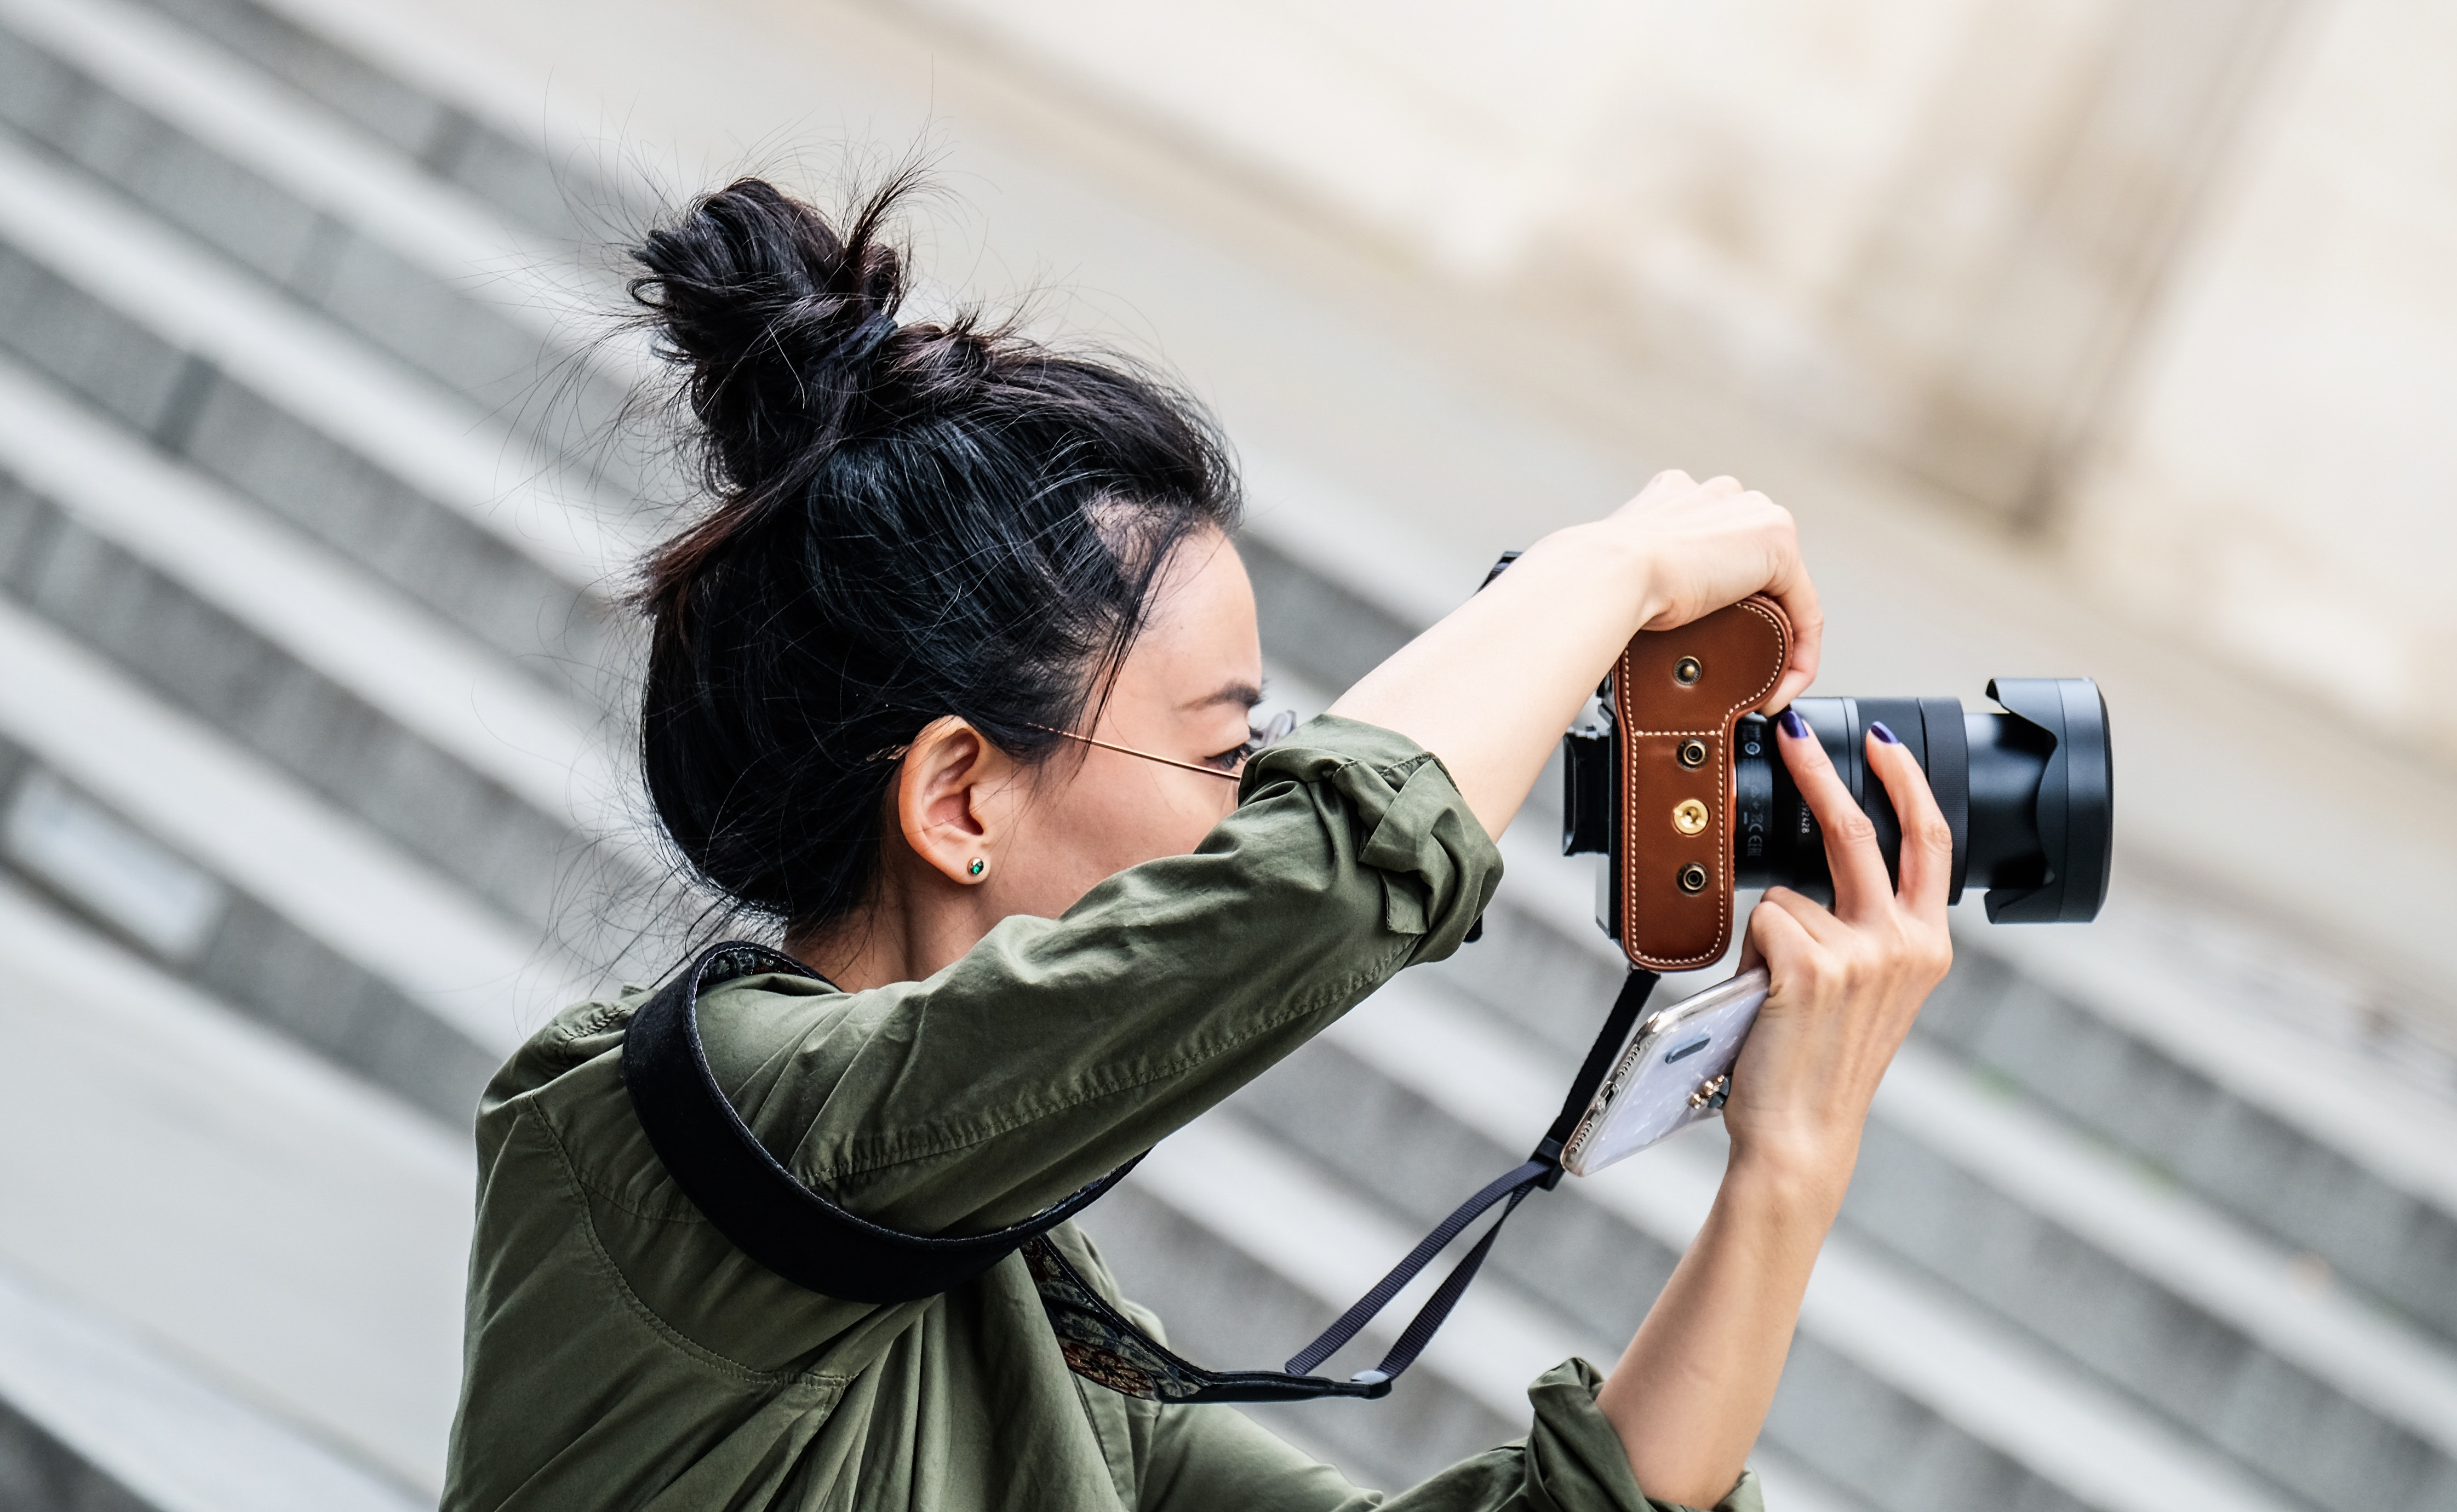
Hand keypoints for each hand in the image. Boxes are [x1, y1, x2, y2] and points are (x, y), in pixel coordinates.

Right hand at [1603, 471, 1822, 708]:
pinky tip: (1778, 690)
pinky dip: (1798, 657)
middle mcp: (1720, 495)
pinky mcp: (1778, 544)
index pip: (1717, 546)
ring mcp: (1751, 514)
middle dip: (1751, 620)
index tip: (1705, 641)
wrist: (1608, 574)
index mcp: (1678, 495)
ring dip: (1776, 641)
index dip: (1717, 598)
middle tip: (1732, 670)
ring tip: (1757, 686)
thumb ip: (1647, 575)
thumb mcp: (1627, 572)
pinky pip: (1804, 610)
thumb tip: (1655, 612)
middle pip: (1752, 565)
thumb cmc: (1599, 580)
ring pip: (1781, 588)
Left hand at [1724, 710, 1953, 1182]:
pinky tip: (1763, 997)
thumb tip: (1813, 879)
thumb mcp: (1870, 991)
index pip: (1929, 841)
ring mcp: (1860, 953)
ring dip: (1767, 931)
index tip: (1882, 740)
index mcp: (1927, 945)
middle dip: (1820, 771)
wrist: (1804, 1132)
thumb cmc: (1822, 1062)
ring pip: (1787, 892)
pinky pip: (1761, 920)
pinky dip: (1749, 952)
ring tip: (1775, 989)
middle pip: (1860, 831)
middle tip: (1792, 731)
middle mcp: (1904, 944)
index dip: (1906, 781)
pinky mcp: (1810, 965)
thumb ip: (1864, 932)